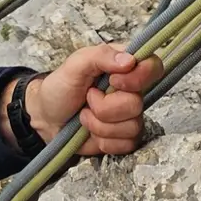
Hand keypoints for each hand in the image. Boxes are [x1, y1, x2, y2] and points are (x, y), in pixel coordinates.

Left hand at [12, 45, 158, 157]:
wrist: (47, 118)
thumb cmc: (60, 87)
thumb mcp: (75, 64)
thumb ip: (101, 56)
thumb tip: (130, 60)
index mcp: (123, 66)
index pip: (153, 66)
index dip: (138, 78)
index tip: (114, 81)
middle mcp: (132, 90)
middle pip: (137, 104)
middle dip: (105, 107)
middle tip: (88, 98)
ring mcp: (130, 116)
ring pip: (132, 127)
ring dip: (100, 124)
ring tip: (85, 115)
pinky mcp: (125, 138)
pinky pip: (125, 144)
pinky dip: (103, 140)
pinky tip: (91, 131)